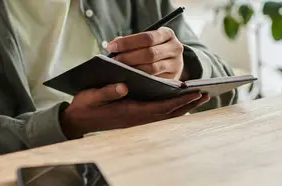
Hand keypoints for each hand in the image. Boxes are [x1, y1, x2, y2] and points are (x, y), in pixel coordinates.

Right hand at [60, 83, 209, 138]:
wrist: (77, 121)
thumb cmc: (85, 106)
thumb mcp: (91, 96)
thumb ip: (107, 91)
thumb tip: (124, 86)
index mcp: (129, 112)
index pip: (160, 107)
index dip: (178, 100)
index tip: (194, 92)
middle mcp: (137, 119)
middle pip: (169, 113)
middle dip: (187, 104)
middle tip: (205, 94)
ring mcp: (137, 120)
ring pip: (166, 116)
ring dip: (183, 107)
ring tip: (198, 98)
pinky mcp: (136, 119)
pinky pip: (159, 116)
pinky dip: (172, 109)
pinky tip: (180, 103)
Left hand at [107, 27, 188, 79]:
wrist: (173, 63)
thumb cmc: (154, 49)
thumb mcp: (148, 41)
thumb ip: (132, 42)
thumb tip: (113, 45)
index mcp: (167, 34)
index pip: (146, 37)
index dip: (127, 42)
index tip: (111, 47)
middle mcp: (175, 48)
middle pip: (149, 53)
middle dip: (128, 57)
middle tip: (114, 61)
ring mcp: (175, 64)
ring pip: (152, 68)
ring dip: (133, 69)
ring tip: (119, 69)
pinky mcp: (172, 78)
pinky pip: (154, 79)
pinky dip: (140, 79)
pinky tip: (129, 78)